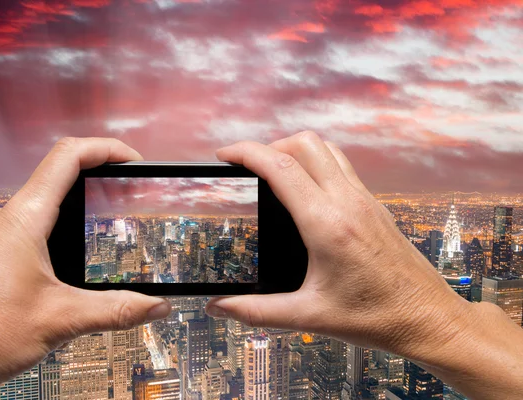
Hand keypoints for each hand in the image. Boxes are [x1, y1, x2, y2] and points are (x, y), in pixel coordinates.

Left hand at [0, 138, 171, 398]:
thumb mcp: (61, 320)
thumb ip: (116, 310)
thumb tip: (156, 306)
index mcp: (25, 220)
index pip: (68, 157)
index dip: (106, 149)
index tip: (133, 159)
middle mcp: (8, 219)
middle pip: (60, 176)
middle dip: (101, 179)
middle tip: (130, 194)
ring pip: (46, 203)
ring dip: (81, 207)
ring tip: (110, 224)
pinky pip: (32, 226)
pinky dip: (62, 229)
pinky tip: (75, 258)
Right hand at [206, 132, 472, 359]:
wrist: (428, 318)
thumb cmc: (375, 318)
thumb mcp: (308, 317)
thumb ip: (256, 311)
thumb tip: (218, 307)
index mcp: (327, 225)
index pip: (280, 167)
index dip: (246, 153)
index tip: (224, 155)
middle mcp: (348, 202)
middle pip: (304, 143)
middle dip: (269, 145)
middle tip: (248, 167)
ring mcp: (365, 200)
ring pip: (325, 149)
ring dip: (295, 150)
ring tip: (273, 173)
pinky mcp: (374, 206)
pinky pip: (341, 166)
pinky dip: (316, 163)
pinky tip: (305, 191)